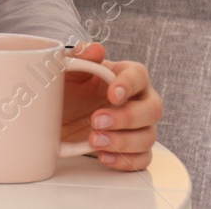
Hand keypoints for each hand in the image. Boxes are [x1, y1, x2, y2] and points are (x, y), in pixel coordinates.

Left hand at [61, 41, 162, 170]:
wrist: (57, 115)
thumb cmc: (69, 88)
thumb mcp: (69, 70)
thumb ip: (81, 56)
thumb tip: (95, 49)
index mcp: (126, 76)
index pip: (139, 75)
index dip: (128, 85)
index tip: (112, 94)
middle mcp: (139, 101)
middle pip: (152, 109)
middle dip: (126, 117)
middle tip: (97, 120)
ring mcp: (139, 127)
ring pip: (148, 137)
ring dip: (122, 142)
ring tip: (94, 140)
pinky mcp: (132, 150)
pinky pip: (142, 159)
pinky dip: (124, 161)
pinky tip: (103, 156)